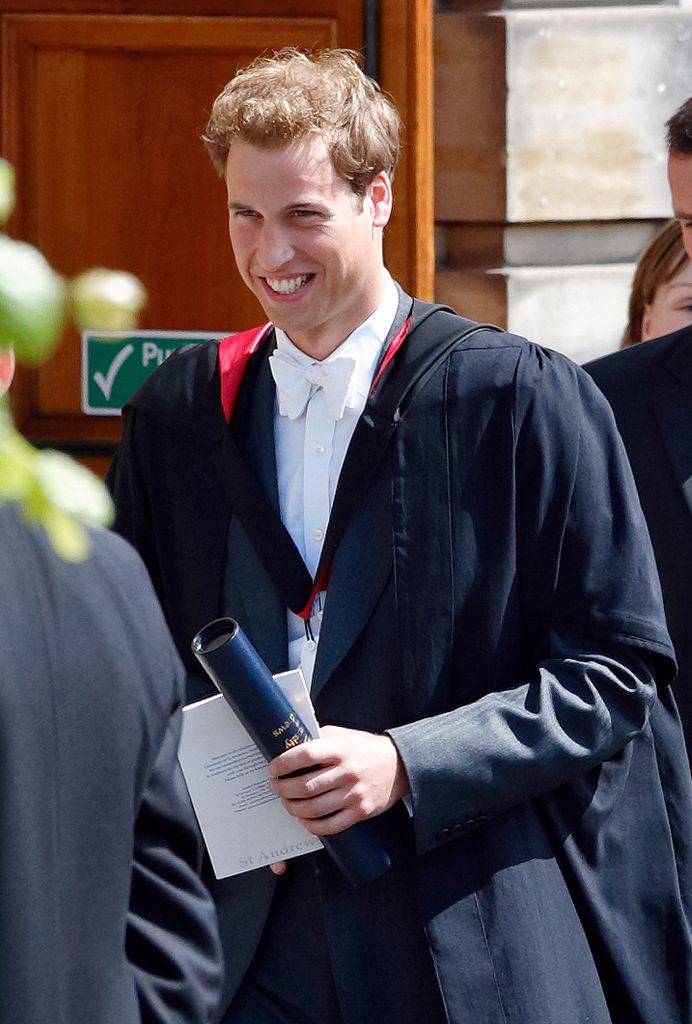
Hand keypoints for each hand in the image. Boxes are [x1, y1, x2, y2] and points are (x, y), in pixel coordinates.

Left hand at [267, 725, 408, 840]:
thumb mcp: (344, 735)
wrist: (400, 765)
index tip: (273, 768)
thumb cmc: (366, 748)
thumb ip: (320, 738)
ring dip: (293, 808)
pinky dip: (312, 825)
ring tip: (287, 803)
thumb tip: (290, 744)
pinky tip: (304, 819)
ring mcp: (354, 794)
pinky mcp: (360, 812)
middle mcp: (347, 772)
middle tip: (275, 787)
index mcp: (341, 749)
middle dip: (283, 789)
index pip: (305, 755)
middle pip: (305, 786)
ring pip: (314, 809)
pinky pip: (330, 826)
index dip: (284, 763)